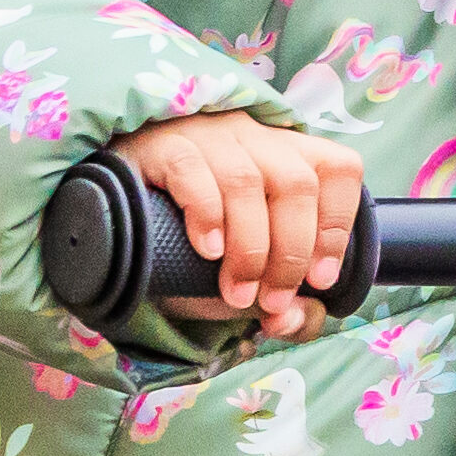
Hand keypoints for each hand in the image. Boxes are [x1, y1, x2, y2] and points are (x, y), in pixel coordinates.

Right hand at [111, 108, 364, 337]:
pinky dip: (207, 215)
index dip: (337, 225)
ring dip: (249, 249)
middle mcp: (253, 138)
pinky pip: (192, 170)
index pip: (338, 169)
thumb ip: (281, 304)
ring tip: (236, 292)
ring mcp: (207, 136)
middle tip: (270, 300)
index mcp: (286, 157)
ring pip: (246, 181)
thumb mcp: (245, 275)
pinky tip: (206, 250)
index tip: (320, 280)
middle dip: (291, 253)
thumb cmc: (193, 239)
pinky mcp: (161, 145)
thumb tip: (292, 319)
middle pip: (296, 183)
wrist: (117, 216)